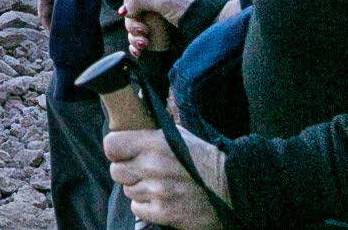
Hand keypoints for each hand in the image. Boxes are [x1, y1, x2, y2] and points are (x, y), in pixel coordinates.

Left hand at [106, 126, 228, 229]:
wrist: (235, 190)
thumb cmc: (207, 160)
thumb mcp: (180, 137)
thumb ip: (151, 135)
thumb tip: (129, 134)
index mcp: (154, 143)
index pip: (111, 145)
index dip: (116, 151)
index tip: (124, 154)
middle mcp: (152, 166)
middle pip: (116, 171)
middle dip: (127, 172)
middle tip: (143, 173)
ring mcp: (158, 191)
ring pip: (128, 191)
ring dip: (140, 190)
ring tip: (160, 187)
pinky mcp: (164, 213)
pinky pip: (138, 209)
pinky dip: (146, 207)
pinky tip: (163, 200)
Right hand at [122, 0, 196, 55]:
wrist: (207, 29)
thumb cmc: (188, 10)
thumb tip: (125, 10)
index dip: (127, 5)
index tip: (125, 13)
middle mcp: (155, 7)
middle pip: (132, 15)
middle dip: (133, 25)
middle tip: (142, 31)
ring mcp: (157, 23)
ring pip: (135, 30)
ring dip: (134, 38)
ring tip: (143, 44)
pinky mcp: (159, 38)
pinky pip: (140, 42)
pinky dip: (136, 47)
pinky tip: (138, 51)